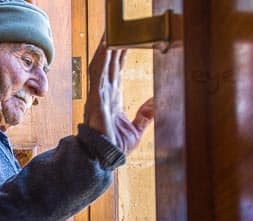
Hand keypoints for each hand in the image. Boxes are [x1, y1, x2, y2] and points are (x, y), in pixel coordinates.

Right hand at [83, 36, 154, 154]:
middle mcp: (104, 95)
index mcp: (112, 100)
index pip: (115, 72)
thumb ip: (145, 115)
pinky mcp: (96, 100)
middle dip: (112, 47)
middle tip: (117, 29)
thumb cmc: (115, 147)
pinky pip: (98, 76)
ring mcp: (99, 96)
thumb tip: (156, 101)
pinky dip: (101, 61)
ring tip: (111, 32)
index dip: (119, 56)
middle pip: (108, 64)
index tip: (124, 42)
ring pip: (101, 66)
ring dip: (105, 49)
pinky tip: (106, 48)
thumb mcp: (136, 130)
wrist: (106, 158)